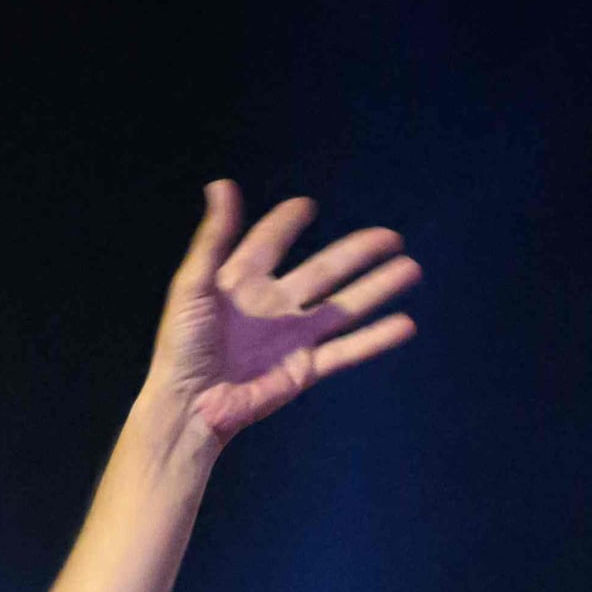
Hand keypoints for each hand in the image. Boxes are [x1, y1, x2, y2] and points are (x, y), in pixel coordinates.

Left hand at [137, 181, 418, 454]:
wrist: (188, 406)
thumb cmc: (181, 347)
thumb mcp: (192, 285)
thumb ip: (213, 238)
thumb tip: (221, 185)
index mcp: (242, 282)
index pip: (269, 243)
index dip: (285, 224)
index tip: (306, 206)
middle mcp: (272, 306)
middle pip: (324, 271)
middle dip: (357, 252)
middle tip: (390, 236)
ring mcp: (291, 337)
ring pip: (344, 307)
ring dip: (377, 288)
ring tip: (410, 269)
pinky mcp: (303, 368)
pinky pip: (346, 350)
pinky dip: (376, 338)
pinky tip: (404, 324)